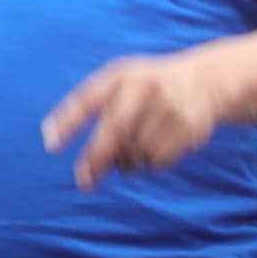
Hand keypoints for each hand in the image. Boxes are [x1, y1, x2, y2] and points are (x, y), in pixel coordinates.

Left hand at [44, 50, 230, 186]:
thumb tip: (65, 148)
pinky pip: (157, 161)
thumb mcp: (119, 81)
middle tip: (83, 181)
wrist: (204, 80)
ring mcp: (170, 108)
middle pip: (114, 131)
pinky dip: (148, 163)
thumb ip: (90, 107)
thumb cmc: (145, 87)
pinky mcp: (189, 130)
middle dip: (96, 159)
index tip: (51, 146)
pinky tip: (152, 148)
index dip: (68, 122)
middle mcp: (145, 88)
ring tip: (130, 148)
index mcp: (121, 75)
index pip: (88, 100)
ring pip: (135, 152)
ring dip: (125, 161)